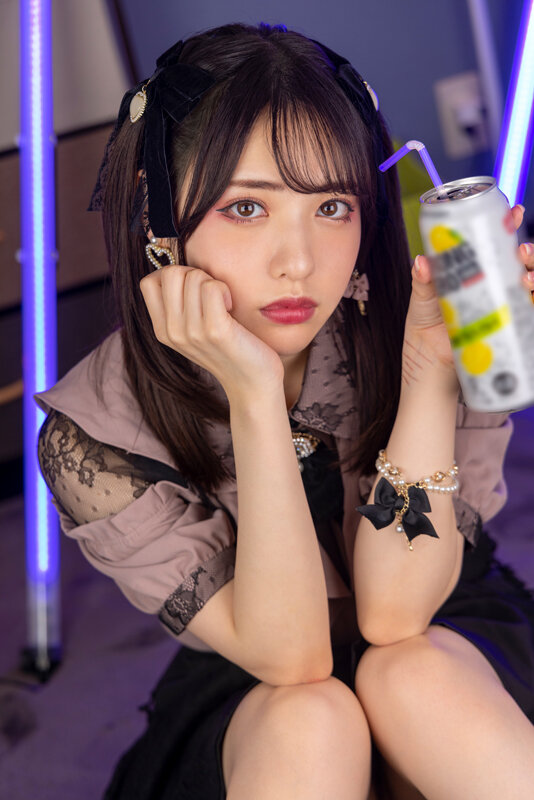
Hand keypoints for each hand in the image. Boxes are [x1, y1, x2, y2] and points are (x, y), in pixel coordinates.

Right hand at [140, 265, 284, 398]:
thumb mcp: (194, 329)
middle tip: (211, 294)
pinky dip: (225, 289)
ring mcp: (192, 333)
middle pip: (171, 273)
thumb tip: (178, 268)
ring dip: (213, 282)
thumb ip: (180, 305)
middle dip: (194, 274)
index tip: (193, 291)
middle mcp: (172, 332)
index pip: (149, 282)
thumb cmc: (229, 347)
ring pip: (194, 277)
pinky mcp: (215, 331)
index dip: (173, 275)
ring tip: (224, 304)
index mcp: (162, 330)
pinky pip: (212, 287)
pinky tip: (231, 307)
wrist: (252, 382)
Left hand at [404, 203, 530, 371]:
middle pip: (525, 263)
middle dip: (532, 253)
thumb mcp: (423, 301)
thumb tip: (422, 261)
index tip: (512, 213)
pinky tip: (531, 299)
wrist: (429, 368)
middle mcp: (496, 288)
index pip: (499, 245)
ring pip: (533, 286)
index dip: (509, 226)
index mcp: (477, 273)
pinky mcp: (511, 332)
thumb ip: (423, 281)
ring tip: (526, 280)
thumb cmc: (426, 332)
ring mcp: (506, 309)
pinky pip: (530, 316)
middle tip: (520, 251)